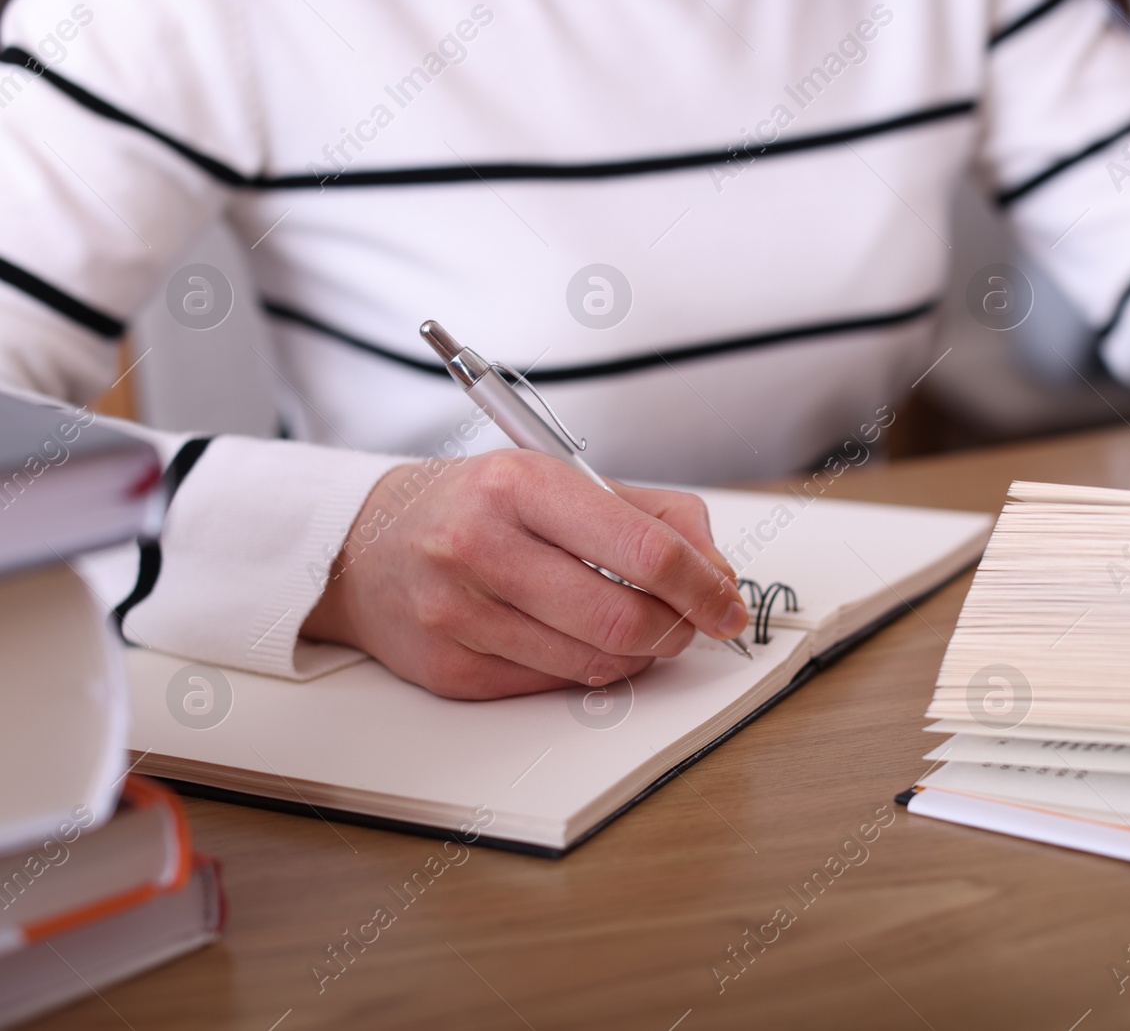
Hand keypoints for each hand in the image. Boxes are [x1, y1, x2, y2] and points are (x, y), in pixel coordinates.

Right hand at [301, 450, 748, 699]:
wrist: (364, 546)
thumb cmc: (477, 507)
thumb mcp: (562, 481)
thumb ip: (655, 516)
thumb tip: (719, 574)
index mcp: (519, 484)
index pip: (644, 549)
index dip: (704, 586)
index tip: (729, 604)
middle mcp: (480, 546)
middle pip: (625, 619)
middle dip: (677, 630)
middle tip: (689, 623)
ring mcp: (458, 613)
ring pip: (595, 663)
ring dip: (638, 655)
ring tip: (635, 627)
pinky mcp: (449, 670)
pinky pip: (552, 687)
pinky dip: (586, 670)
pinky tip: (577, 641)